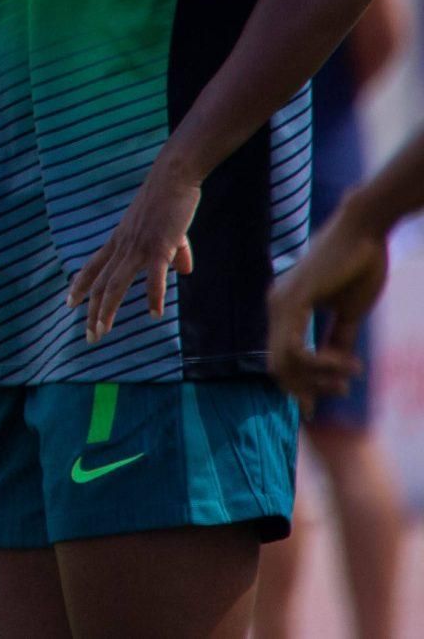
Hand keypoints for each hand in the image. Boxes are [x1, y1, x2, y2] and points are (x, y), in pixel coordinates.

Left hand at [68, 165, 198, 342]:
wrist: (172, 177)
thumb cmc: (168, 201)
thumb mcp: (167, 231)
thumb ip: (174, 254)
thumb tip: (183, 272)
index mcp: (119, 241)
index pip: (92, 267)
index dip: (79, 286)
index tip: (68, 303)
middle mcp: (122, 246)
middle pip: (101, 284)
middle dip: (93, 312)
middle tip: (89, 337)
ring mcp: (138, 247)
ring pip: (117, 284)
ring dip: (108, 310)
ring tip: (102, 332)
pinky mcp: (159, 246)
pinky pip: (154, 277)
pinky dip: (153, 296)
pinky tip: (154, 314)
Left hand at [270, 196, 392, 401]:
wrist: (366, 231)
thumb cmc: (360, 266)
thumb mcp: (348, 312)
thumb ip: (338, 339)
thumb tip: (335, 367)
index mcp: (285, 310)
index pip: (279, 359)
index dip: (296, 388)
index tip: (314, 410)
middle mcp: (276, 306)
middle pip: (278, 368)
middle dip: (309, 388)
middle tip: (343, 390)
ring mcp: (281, 302)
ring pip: (284, 363)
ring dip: (319, 379)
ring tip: (349, 375)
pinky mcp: (293, 300)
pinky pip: (294, 348)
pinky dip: (319, 364)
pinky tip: (344, 363)